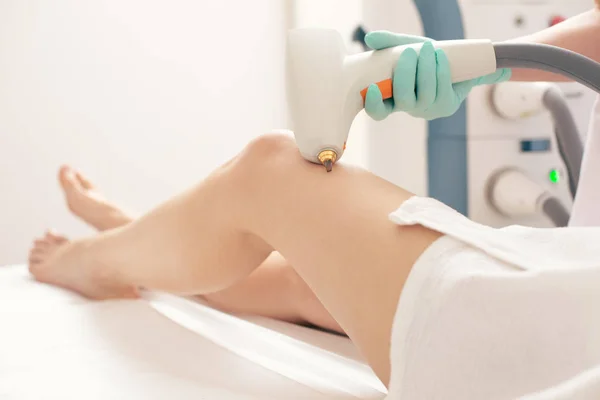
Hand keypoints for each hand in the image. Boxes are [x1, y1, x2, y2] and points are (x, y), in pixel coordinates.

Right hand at [363, 31, 510, 120]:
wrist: (457, 61)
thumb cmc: (424, 56)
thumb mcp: (405, 46)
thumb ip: (388, 42)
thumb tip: (369, 38)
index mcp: (392, 98)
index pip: (379, 112)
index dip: (373, 105)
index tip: (373, 87)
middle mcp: (408, 107)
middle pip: (403, 100)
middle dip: (405, 75)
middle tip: (409, 51)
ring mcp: (428, 109)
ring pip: (425, 95)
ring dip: (426, 69)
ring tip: (428, 47)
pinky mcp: (446, 106)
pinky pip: (442, 91)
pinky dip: (440, 70)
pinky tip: (439, 55)